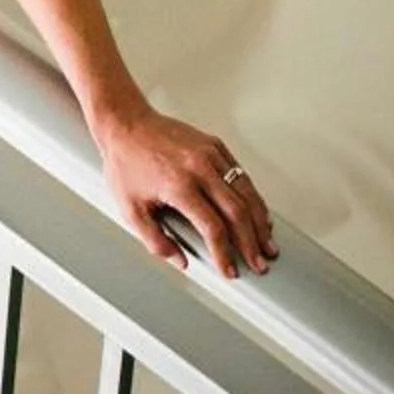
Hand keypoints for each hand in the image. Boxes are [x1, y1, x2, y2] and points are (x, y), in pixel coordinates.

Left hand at [93, 101, 276, 278]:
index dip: (224, 253)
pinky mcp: (215, 146)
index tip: (229, 270)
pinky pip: (241, 175)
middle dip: (251, 244)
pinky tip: (259, 214)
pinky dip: (254, 198)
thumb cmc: (125, 162)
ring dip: (260, 223)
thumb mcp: (129, 207)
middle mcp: (199, 169)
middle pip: (237, 213)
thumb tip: (180, 261)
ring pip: (246, 194)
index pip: (212, 228)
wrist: (125, 123)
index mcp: (178, 186)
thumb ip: (154, 239)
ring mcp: (210, 155)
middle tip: (259, 264)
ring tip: (267, 245)